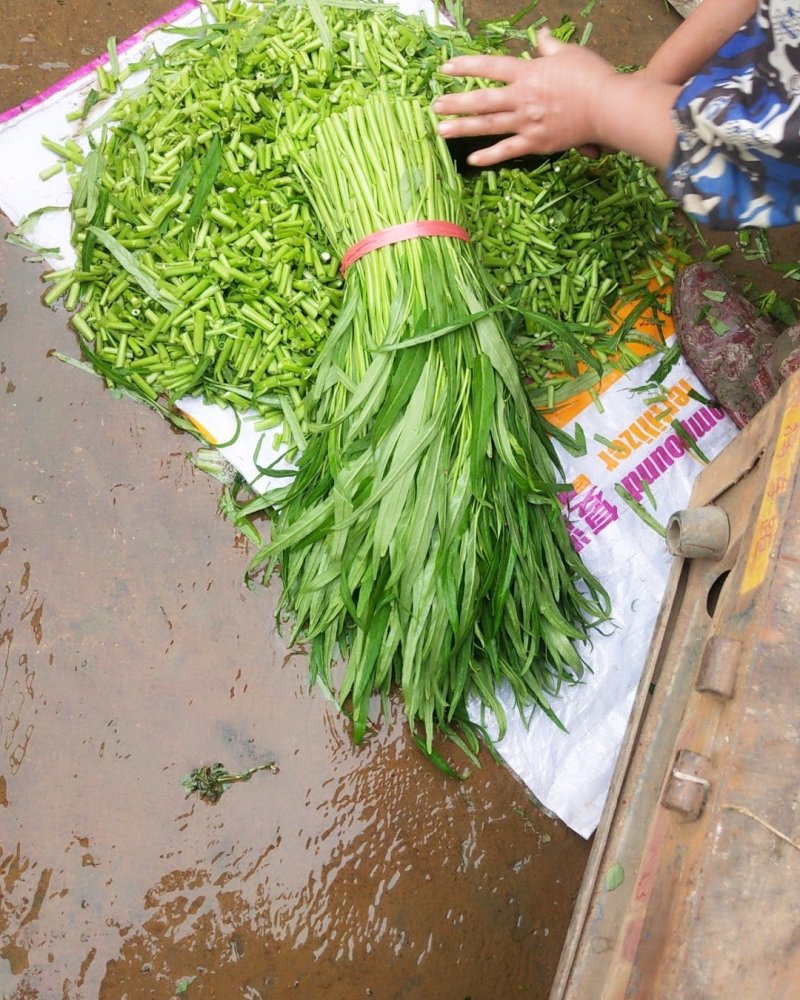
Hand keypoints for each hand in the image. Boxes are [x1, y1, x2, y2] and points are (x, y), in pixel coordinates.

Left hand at [433, 29, 615, 166]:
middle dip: (456, 103)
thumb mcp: (569, 53)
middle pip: (482, 100)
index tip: (446, 69)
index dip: (466, 67)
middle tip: (435, 106)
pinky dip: (489, 156)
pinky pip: (508, 150)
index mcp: (528, 73)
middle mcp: (522, 97)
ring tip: (441, 130)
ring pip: (489, 125)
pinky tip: (471, 160)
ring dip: (463, 128)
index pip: (490, 67)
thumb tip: (539, 36)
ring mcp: (527, 122)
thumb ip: (549, 46)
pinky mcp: (536, 142)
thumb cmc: (592, 77)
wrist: (608, 107)